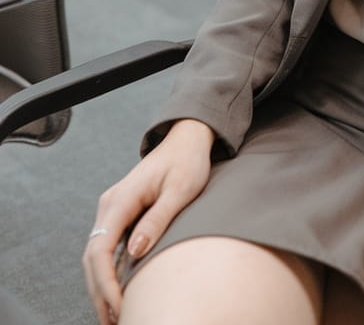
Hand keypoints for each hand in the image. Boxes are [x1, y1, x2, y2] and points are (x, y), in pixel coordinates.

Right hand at [83, 118, 214, 324]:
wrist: (187, 139)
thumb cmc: (187, 162)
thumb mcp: (180, 190)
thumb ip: (158, 219)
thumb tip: (134, 253)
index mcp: (121, 198)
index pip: (100, 249)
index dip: (105, 283)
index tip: (119, 306)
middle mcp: (110, 204)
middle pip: (92, 257)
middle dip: (100, 293)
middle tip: (115, 322)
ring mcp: (113, 209)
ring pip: (96, 255)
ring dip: (102, 286)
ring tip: (115, 316)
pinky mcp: (120, 214)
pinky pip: (107, 249)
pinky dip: (109, 273)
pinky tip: (118, 293)